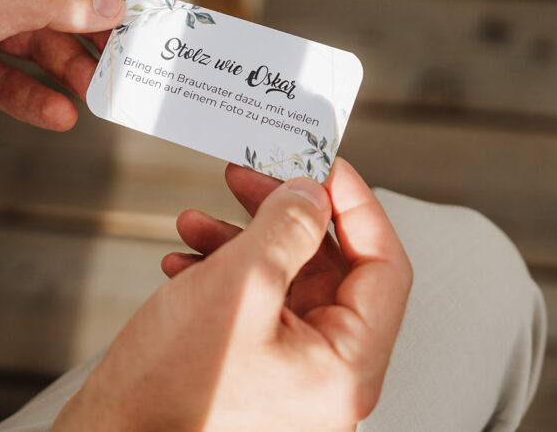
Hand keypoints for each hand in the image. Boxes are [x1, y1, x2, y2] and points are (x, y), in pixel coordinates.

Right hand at [55, 159, 411, 431]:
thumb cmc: (172, 388)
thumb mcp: (237, 286)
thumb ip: (286, 229)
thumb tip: (312, 195)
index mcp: (348, 365)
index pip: (384, 268)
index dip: (356, 207)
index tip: (326, 166)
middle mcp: (329, 375)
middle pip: (328, 270)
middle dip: (283, 218)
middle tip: (252, 179)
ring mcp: (293, 375)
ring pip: (285, 283)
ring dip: (241, 242)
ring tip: (195, 220)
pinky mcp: (256, 371)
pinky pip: (255, 307)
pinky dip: (223, 274)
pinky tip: (185, 260)